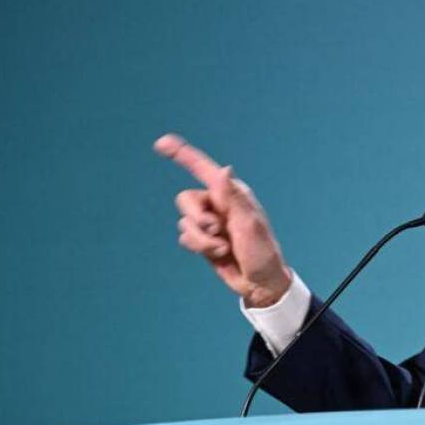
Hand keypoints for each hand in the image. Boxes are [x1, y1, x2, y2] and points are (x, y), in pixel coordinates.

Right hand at [154, 133, 291, 306]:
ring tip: (223, 248)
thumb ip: (233, 198)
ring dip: (202, 239)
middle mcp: (218, 203)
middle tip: (216, 229)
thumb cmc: (262, 251)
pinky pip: (185, 237)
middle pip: (185, 199)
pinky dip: (199, 247)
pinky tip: (218, 254)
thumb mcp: (249, 224)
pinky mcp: (203, 238)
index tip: (162, 143)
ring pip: (184, 222)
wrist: (258, 281)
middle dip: (196, 217)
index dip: (182, 155)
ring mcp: (209, 221)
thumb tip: (225, 169)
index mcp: (232, 193)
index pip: (203, 169)